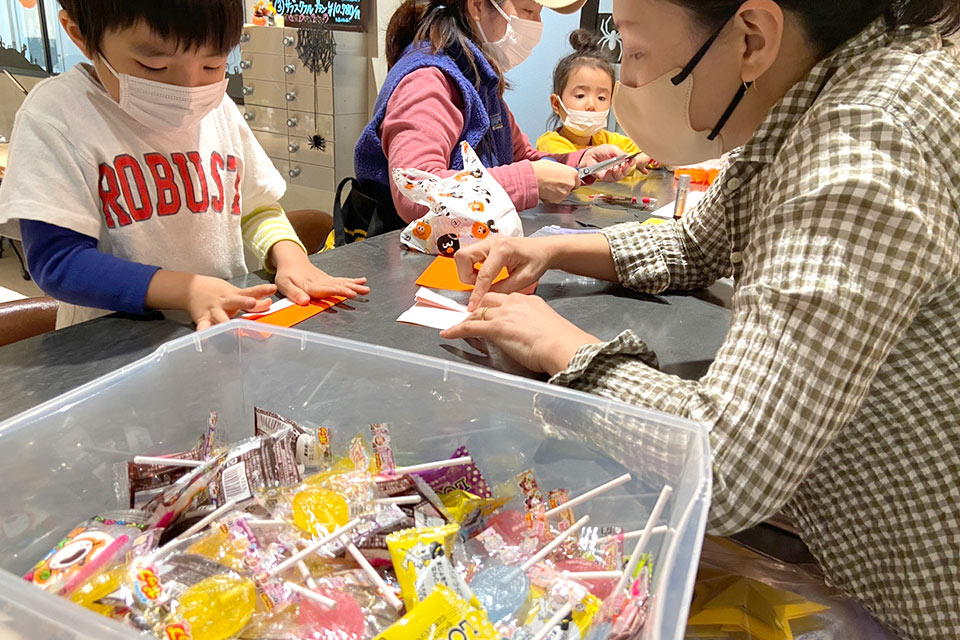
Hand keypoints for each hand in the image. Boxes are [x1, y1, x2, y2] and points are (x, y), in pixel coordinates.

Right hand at [186, 276, 276, 330]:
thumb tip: (270, 303)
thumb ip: (253, 298)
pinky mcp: (202, 319)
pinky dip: (203, 333)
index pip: (251, 292)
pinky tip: (205, 340)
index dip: (262, 290)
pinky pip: (203, 327)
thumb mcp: (236, 292)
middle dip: (244, 302)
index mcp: (234, 295)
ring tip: (231, 328)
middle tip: (252, 303)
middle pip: (236, 301)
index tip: (272, 289)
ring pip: (220, 316)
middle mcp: (225, 302)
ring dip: (226, 322)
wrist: (191, 288)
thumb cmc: (217, 292)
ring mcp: (214, 311)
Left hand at [270, 241, 369, 304]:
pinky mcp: (328, 279)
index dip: (339, 291)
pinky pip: (342, 280)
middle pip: (338, 285)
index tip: (350, 293)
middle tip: (364, 291)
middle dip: (352, 288)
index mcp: (311, 285)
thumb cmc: (286, 274)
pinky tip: (361, 281)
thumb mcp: (284, 284)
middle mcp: (321, 282)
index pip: (327, 289)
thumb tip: (305, 301)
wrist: (290, 260)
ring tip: (366, 289)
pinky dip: (352, 281)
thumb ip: (294, 294)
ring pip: (342, 282)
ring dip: (355, 285)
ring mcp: (325, 279)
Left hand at [440, 293, 598, 374]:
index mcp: (528, 300)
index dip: (494, 305)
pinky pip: (469, 327)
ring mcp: (503, 314)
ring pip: (477, 313)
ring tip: (455, 324)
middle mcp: (514, 302)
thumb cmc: (560, 340)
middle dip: (477, 307)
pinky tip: (448, 333)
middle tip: (469, 314)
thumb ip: (534, 325)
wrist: (562, 345)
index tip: (489, 310)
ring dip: (465, 319)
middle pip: (488, 300)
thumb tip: (529, 334)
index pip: (504, 298)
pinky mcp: (495, 328)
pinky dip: (456, 329)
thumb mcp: (546, 325)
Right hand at [454, 236, 554, 310]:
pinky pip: (469, 256)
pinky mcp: (485, 246)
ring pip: (462, 256)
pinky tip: (484, 275)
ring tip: (483, 281)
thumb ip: (503, 289)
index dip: (476, 293)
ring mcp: (487, 242)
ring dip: (467, 272)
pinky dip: (471, 268)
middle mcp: (491, 242)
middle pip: (463, 257)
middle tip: (480, 286)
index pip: (483, 274)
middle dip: (466, 276)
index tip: (472, 306)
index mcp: (503, 249)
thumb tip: (485, 297)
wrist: (543, 249)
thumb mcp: (524, 279)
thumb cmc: (537, 260)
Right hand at [532, 160, 580, 202]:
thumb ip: (561, 171)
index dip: (569, 181)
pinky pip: (555, 199)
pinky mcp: (557, 200)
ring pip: (562, 194)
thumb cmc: (541, 169)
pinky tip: (545, 191)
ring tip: (547, 186)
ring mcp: (564, 193)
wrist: (532, 177)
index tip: (565, 181)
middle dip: (562, 187)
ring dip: (556, 192)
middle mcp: (570, 184)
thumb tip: (560, 173)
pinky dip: (551, 197)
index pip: (577, 181)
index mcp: (572, 173)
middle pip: (569, 188)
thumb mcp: (554, 165)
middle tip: (553, 183)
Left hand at [580, 145, 649, 181]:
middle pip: (626, 172)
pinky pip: (611, 179)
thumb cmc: (601, 152)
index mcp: (621, 160)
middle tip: (623, 164)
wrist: (590, 156)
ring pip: (619, 177)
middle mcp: (618, 168)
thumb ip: (620, 152)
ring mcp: (612, 173)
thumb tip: (627, 156)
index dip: (632, 162)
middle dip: (626, 168)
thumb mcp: (612, 148)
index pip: (630, 163)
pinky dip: (611, 174)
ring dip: (619, 172)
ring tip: (616, 167)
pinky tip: (610, 170)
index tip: (631, 160)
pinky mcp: (605, 178)